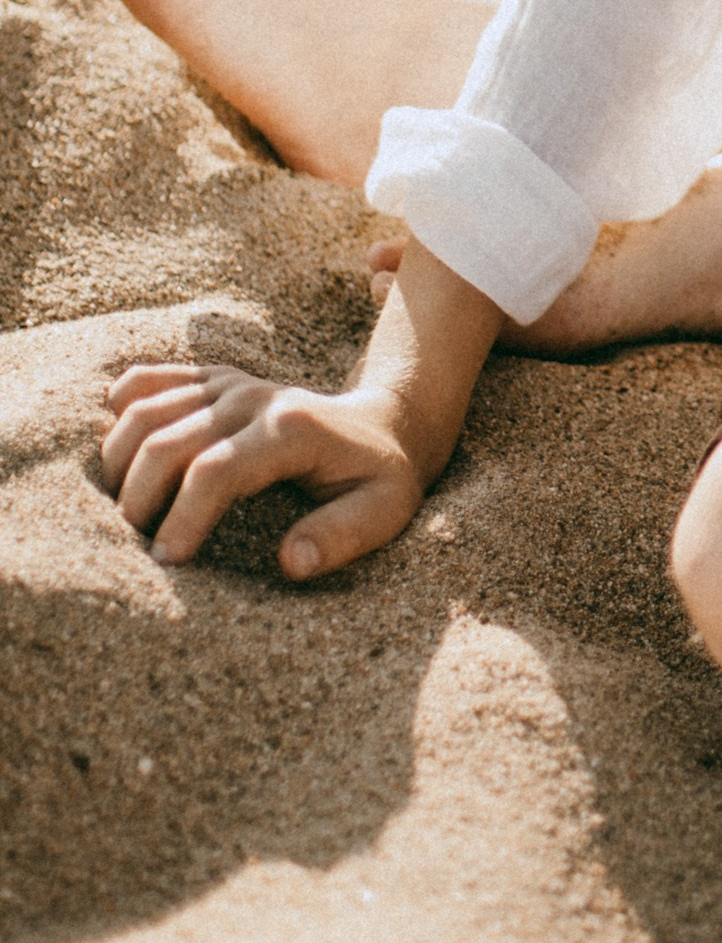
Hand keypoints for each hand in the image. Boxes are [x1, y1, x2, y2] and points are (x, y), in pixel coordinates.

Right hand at [100, 361, 427, 580]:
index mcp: (290, 429)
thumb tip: (291, 562)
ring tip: (119, 513)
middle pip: (166, 440)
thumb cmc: (380, 478)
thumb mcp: (384, 511)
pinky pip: (149, 381)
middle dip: (137, 498)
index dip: (183, 517)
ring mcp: (229, 384)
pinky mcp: (214, 379)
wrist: (384, 426)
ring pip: (144, 409)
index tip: (166, 561)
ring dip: (117, 460)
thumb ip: (343, 536)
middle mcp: (252, 397)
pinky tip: (117, 450)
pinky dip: (120, 409)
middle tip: (130, 547)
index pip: (216, 470)